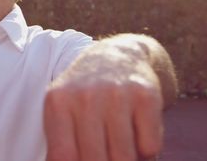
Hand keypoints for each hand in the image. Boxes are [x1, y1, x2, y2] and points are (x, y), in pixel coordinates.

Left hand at [44, 40, 163, 160]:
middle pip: (95, 160)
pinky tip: (137, 133)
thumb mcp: (61, 112)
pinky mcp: (146, 96)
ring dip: (125, 160)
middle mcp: (85, 97)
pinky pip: (149, 147)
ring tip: (119, 147)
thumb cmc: (85, 96)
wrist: (118, 56)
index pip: (63, 157)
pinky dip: (146, 152)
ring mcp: (116, 95)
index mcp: (58, 103)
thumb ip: (60, 146)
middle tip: (104, 155)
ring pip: (123, 158)